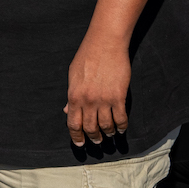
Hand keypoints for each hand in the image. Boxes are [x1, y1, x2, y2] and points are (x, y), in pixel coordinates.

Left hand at [64, 29, 129, 145]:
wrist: (105, 43)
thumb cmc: (87, 56)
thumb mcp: (73, 75)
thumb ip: (71, 95)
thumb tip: (67, 110)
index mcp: (74, 95)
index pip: (73, 123)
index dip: (76, 136)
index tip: (80, 143)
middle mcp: (88, 101)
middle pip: (90, 128)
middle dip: (94, 137)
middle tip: (97, 141)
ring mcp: (104, 100)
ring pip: (106, 126)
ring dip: (108, 133)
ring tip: (109, 134)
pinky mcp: (119, 96)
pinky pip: (120, 118)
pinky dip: (121, 127)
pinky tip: (121, 129)